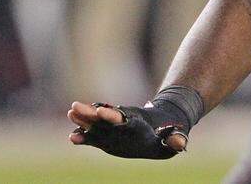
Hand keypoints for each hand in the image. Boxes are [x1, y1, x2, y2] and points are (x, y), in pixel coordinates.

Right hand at [68, 101, 187, 158]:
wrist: (160, 125)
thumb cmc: (167, 134)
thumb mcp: (174, 138)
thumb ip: (175, 140)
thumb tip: (180, 144)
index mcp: (135, 122)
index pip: (122, 116)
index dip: (111, 114)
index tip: (100, 110)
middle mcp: (121, 122)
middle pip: (103, 116)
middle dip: (90, 112)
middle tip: (74, 106)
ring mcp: (112, 129)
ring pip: (95, 122)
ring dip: (83, 119)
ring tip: (70, 114)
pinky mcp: (107, 138)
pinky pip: (93, 137)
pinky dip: (84, 137)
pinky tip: (72, 138)